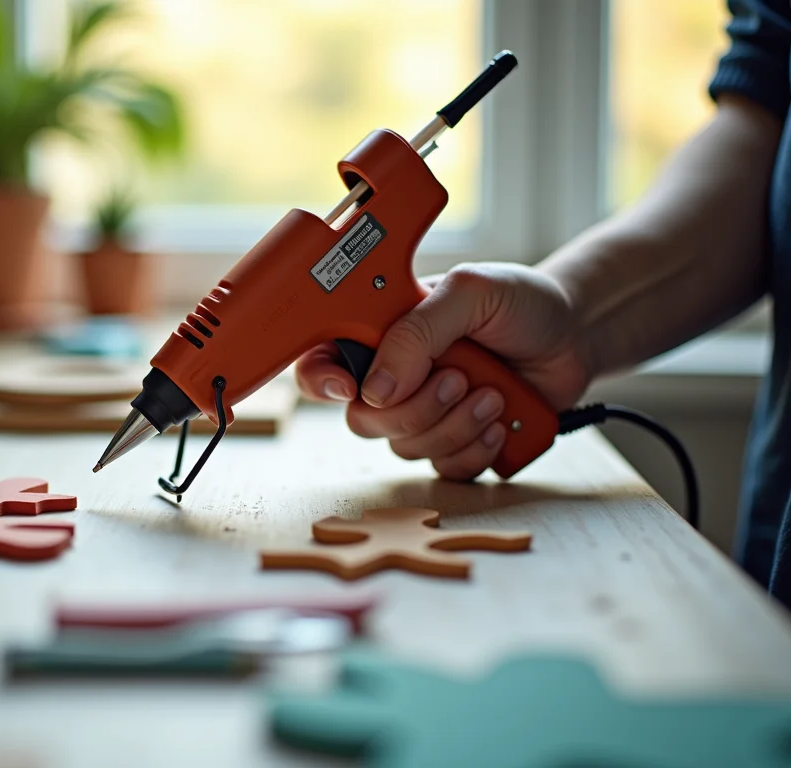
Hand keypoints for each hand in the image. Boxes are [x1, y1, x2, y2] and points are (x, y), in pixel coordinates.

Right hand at [295, 263, 592, 479]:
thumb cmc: (520, 301)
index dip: (322, 382)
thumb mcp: (470, 292)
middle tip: (458, 379)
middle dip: (415, 408)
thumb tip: (380, 388)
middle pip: (365, 420)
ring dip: (455, 426)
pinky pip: (446, 469)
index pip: (322, 363)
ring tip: (494, 393)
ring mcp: (424, 415)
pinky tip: (501, 422)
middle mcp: (394, 378)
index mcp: (382, 335)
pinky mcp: (458, 444)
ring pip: (406, 449)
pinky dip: (476, 451)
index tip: (350, 388)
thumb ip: (420, 330)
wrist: (574, 334)